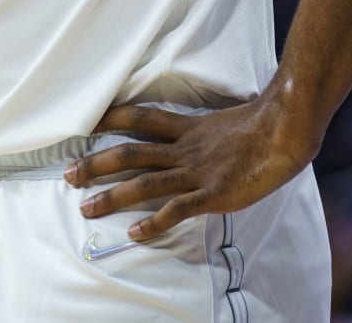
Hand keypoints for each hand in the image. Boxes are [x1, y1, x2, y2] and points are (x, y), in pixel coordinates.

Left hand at [62, 95, 318, 240]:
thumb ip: (208, 132)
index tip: (89, 124)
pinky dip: (153, 222)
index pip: (141, 119)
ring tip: (85, 208)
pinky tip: (134, 233)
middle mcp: (184, 148)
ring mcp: (195, 171)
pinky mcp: (210, 194)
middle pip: (129, 153)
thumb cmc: (263, 126)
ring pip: (143, 183)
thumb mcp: (227, 122)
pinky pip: (175, 210)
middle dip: (96, 164)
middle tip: (67, 175)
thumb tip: (205, 136)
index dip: (112, 118)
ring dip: (111, 196)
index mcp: (187, 128)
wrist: (284, 131)